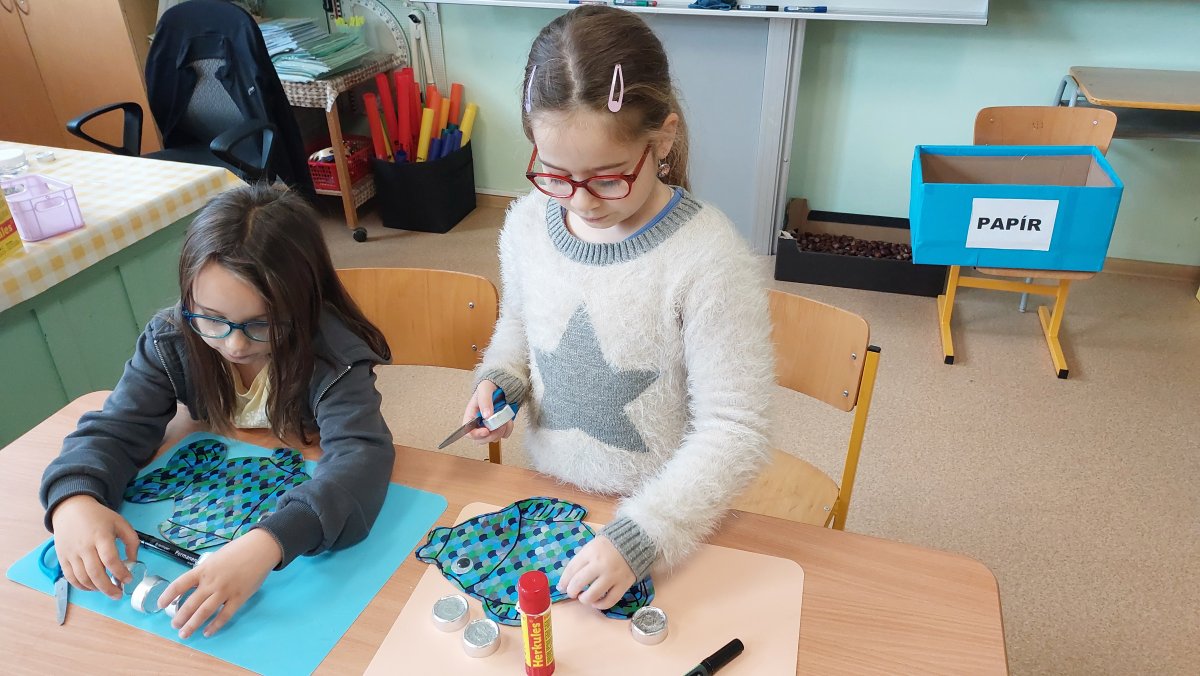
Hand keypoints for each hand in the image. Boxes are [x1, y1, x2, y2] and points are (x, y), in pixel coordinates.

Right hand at [49, 494, 138, 599]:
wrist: (71, 509)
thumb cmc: (99, 517)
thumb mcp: (121, 523)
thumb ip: (132, 541)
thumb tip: (133, 561)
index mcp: (101, 536)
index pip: (110, 559)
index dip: (120, 572)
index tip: (129, 579)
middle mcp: (84, 546)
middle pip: (95, 573)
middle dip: (108, 588)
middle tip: (118, 594)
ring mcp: (71, 553)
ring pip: (83, 578)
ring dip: (96, 588)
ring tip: (108, 590)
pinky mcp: (62, 558)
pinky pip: (71, 578)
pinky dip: (82, 586)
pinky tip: (93, 587)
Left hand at [158, 528, 280, 637]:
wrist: (260, 549)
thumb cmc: (237, 551)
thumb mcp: (215, 558)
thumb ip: (205, 572)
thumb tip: (195, 586)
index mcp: (204, 570)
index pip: (180, 584)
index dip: (168, 595)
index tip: (160, 605)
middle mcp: (211, 582)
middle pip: (190, 603)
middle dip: (180, 617)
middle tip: (174, 625)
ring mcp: (225, 591)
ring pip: (205, 612)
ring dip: (193, 624)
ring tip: (184, 633)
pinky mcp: (239, 598)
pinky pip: (224, 615)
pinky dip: (215, 625)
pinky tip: (207, 632)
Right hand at [462, 380, 513, 443]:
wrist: (502, 385)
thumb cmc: (489, 385)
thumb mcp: (485, 388)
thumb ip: (484, 401)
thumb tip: (487, 416)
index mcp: (471, 415)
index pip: (467, 432)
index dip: (476, 434)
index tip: (487, 430)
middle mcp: (479, 423)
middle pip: (481, 439)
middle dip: (492, 434)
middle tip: (501, 425)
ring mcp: (490, 426)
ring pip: (494, 438)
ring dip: (502, 430)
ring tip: (506, 418)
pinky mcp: (499, 427)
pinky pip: (504, 435)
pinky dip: (508, 429)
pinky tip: (508, 419)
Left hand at [556, 536, 635, 610]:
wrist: (636, 542)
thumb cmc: (609, 546)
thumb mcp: (592, 547)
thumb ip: (580, 561)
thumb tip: (565, 582)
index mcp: (591, 552)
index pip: (571, 569)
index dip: (564, 581)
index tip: (561, 587)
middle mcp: (600, 564)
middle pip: (578, 583)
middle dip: (571, 591)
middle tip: (572, 593)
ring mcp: (612, 575)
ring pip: (592, 595)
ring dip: (584, 599)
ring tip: (584, 598)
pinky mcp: (624, 584)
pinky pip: (610, 601)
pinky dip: (600, 605)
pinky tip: (596, 602)